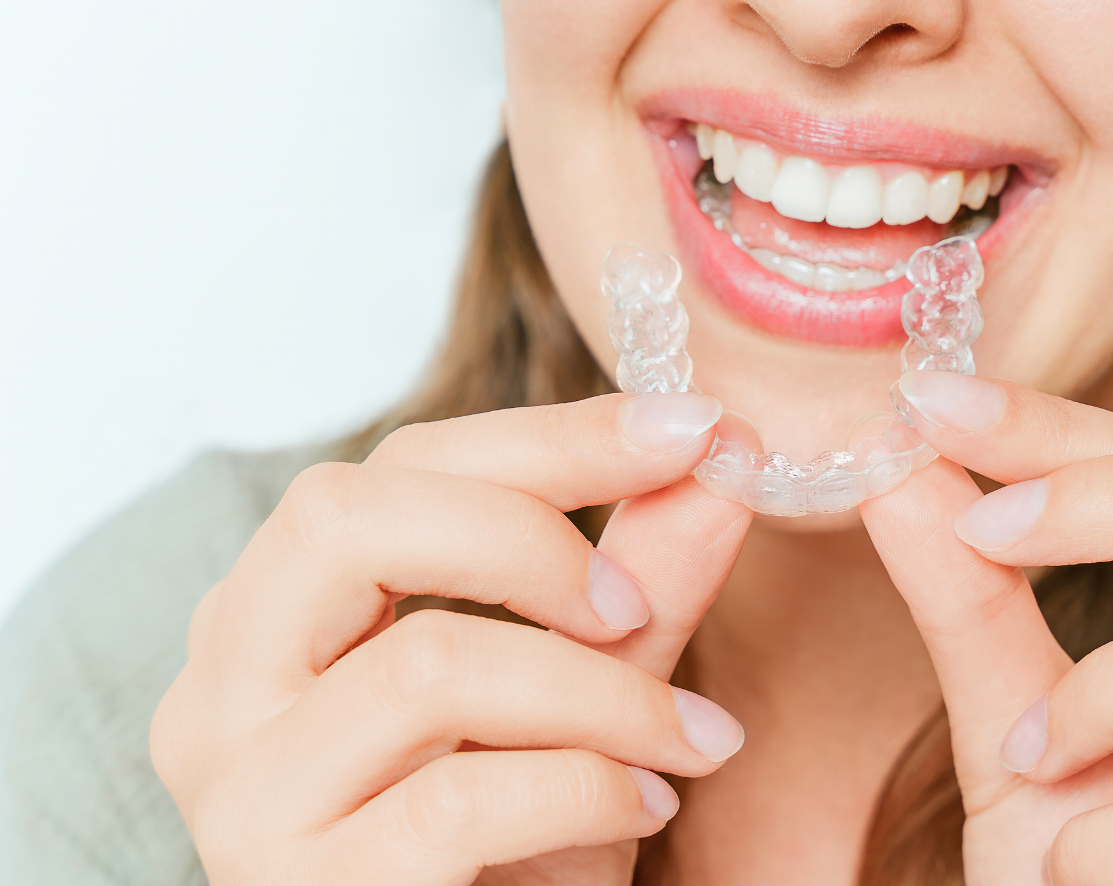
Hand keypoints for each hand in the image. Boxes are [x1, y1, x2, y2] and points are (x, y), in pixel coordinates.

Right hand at [151, 393, 751, 884]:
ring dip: (602, 694)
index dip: (554, 438)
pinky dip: (588, 786)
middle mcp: (227, 686)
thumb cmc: (516, 847)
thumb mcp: (584, 699)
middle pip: (346, 517)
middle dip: (530, 537)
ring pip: (427, 665)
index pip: (400, 466)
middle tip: (636, 607)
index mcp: (282, 612)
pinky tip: (647, 805)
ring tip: (689, 739)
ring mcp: (246, 791)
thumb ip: (640, 580)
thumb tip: (723, 460)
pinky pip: (461, 797)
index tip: (693, 429)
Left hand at [861, 371, 1112, 884]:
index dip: (1071, 430)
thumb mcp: (1012, 721)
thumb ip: (969, 600)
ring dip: (1108, 695)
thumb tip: (901, 467)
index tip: (942, 404)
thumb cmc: (1083, 869)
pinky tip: (1083, 865)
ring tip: (1038, 755)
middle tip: (983, 525)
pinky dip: (1111, 841)